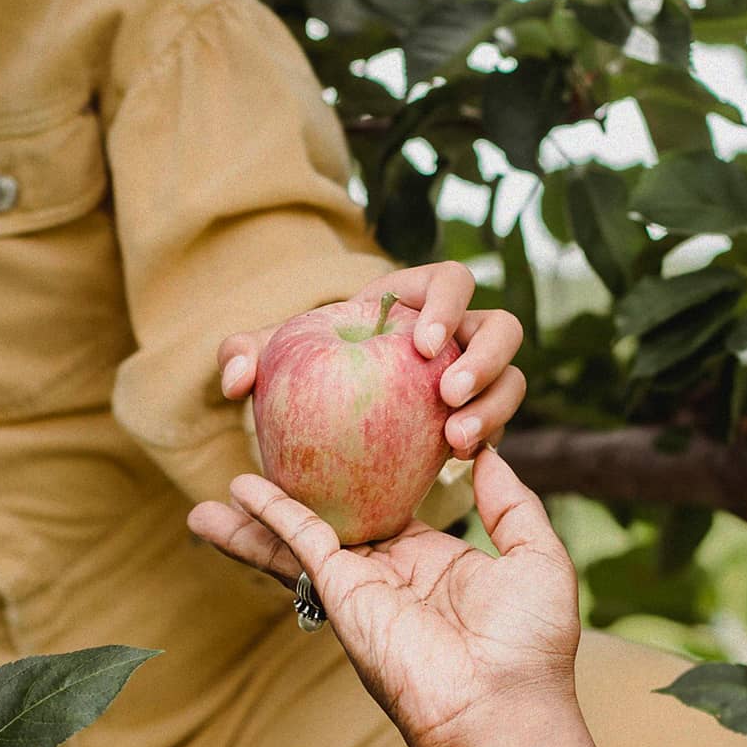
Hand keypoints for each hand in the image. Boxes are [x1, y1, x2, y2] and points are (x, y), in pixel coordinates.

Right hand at [187, 449, 580, 746]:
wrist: (501, 707)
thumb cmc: (530, 646)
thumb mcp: (537, 557)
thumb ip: (511, 502)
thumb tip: (488, 451)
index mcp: (436, 563)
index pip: (389, 511)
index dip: (366, 481)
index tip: (344, 448)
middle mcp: (391, 574)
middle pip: (332, 524)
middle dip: (296, 502)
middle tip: (263, 470)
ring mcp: (362, 585)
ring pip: (300, 539)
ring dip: (258, 518)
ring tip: (217, 494)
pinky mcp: (344, 592)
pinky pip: (301, 543)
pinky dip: (270, 515)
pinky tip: (239, 491)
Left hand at [215, 262, 525, 458]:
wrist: (324, 420)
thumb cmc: (300, 374)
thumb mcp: (270, 362)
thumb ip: (244, 356)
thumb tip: (235, 377)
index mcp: (413, 300)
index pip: (450, 282)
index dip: (446, 306)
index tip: (422, 345)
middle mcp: (455, 335)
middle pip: (501, 327)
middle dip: (485, 357)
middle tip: (447, 394)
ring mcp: (472, 378)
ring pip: (511, 378)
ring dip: (494, 405)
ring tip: (455, 441)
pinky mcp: (475, 420)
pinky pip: (498, 426)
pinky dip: (485, 441)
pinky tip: (455, 464)